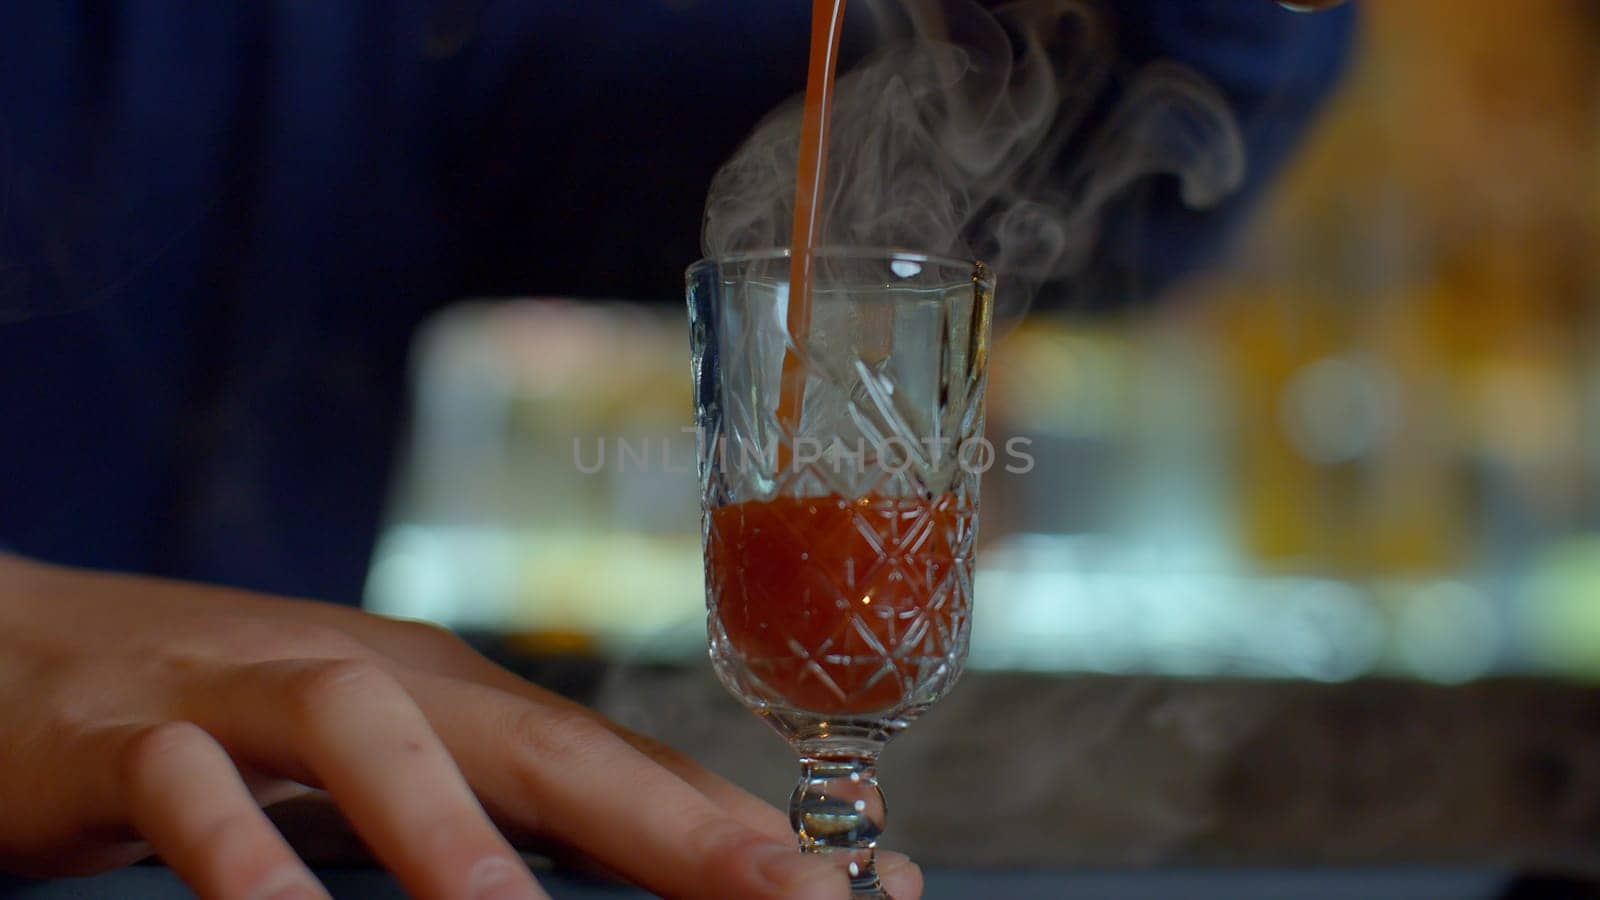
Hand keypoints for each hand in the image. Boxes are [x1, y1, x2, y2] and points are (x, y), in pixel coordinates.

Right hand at [0, 553, 923, 898]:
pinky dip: (237, 844)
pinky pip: (193, 782)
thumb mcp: (391, 771)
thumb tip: (662, 861)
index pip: (621, 763)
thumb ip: (504, 819)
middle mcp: (392, 678)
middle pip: (546, 739)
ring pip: (378, 736)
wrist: (26, 650)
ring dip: (455, 837)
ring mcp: (262, 686)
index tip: (855, 895)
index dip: (735, 829)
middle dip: (670, 824)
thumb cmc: (244, 730)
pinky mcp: (139, 721)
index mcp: (464, 697)